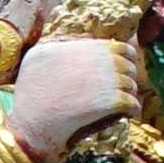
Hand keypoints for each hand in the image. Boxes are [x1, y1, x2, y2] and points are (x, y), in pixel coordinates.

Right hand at [3, 31, 130, 153]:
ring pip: (131, 84)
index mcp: (82, 46)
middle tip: (121, 89)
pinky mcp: (112, 101)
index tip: (121, 69)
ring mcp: (107, 79)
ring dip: (129, 94)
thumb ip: (59, 44)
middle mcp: (98, 58)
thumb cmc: (30, 95)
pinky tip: (127, 113)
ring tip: (122, 103)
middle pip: (128, 66)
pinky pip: (132, 103)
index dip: (125, 59)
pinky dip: (133, 108)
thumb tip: (86, 38)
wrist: (32, 124)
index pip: (119, 47)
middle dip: (127, 77)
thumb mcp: (36, 57)